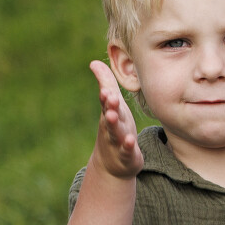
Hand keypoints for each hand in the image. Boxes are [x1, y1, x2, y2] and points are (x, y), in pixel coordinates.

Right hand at [88, 60, 142, 179]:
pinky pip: (127, 150)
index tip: (107, 87)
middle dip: (109, 106)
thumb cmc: (116, 126)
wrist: (112, 163)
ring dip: (114, 124)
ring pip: (115, 132)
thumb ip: (106, 84)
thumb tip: (94, 62)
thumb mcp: (112, 106)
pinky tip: (130, 141)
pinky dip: (127, 146)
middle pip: (109, 115)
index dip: (106, 95)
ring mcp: (117, 141)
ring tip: (113, 116)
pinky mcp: (127, 155)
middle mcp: (111, 126)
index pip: (106, 103)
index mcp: (110, 113)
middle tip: (109, 96)